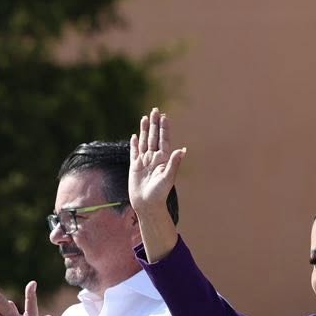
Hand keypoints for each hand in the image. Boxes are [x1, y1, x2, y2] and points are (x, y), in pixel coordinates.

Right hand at [128, 107, 184, 261]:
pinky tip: (135, 136)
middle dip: (155, 124)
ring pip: (144, 141)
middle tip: (155, 110)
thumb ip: (174, 163)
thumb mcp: (168, 178)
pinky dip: (135, 144)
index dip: (164, 128)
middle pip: (154, 137)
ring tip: (145, 118)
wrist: (147, 205)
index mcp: (163, 159)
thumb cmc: (159, 194)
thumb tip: (181, 150)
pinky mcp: (135, 166)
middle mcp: (154, 158)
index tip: (164, 116)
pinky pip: (134, 152)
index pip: (163, 139)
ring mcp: (144, 161)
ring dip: (145, 130)